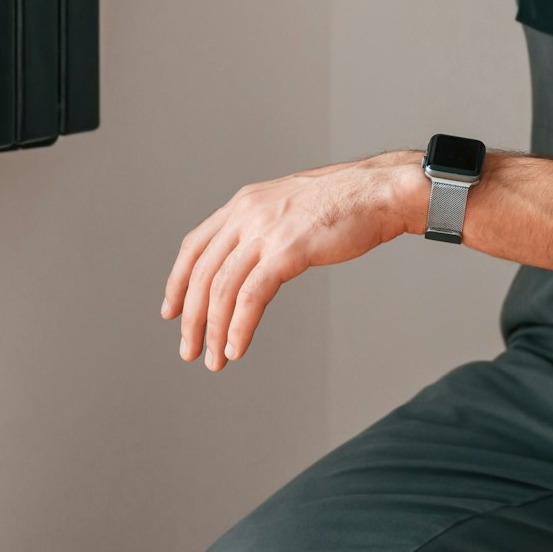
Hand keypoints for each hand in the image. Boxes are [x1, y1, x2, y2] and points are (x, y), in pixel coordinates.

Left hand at [163, 152, 421, 371]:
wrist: (381, 191)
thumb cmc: (346, 201)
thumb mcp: (289, 204)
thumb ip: (265, 225)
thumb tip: (250, 258)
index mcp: (244, 203)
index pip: (194, 246)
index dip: (177, 282)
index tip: (171, 311)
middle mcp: (247, 214)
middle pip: (202, 273)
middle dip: (191, 317)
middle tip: (189, 350)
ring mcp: (266, 230)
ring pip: (222, 289)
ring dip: (214, 330)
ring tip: (215, 359)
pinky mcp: (287, 250)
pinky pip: (251, 297)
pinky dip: (239, 327)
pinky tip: (237, 347)